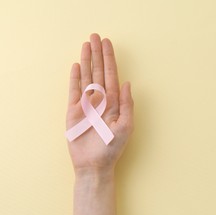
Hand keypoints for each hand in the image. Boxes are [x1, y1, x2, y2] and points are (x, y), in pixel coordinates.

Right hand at [66, 33, 133, 174]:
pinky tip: (76, 66)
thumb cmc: (113, 148)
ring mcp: (86, 104)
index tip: (108, 43)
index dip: (110, 59)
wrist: (95, 165)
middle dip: (97, 54)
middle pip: (98, 72)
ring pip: (86, 77)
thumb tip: (127, 83)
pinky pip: (74, 91)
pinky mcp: (74, 111)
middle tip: (95, 36)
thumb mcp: (126, 126)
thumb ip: (127, 104)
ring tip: (85, 45)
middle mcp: (100, 100)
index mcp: (114, 102)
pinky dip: (75, 78)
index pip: (111, 75)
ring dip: (86, 61)